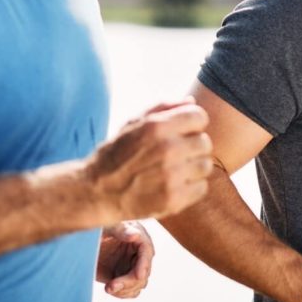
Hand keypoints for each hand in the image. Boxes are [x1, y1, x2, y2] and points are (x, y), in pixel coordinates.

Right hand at [85, 100, 212, 221]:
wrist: (96, 192)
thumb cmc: (116, 154)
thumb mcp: (132, 123)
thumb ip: (163, 108)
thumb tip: (191, 102)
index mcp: (156, 127)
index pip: (199, 116)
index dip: (193, 124)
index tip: (183, 132)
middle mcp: (166, 150)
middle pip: (205, 142)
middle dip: (193, 146)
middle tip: (178, 154)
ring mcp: (170, 176)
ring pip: (205, 165)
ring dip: (194, 167)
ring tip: (176, 170)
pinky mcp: (172, 200)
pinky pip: (201, 188)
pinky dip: (191, 188)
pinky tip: (175, 186)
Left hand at [97, 221, 153, 297]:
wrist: (83, 242)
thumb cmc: (96, 229)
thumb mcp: (107, 227)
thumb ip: (120, 230)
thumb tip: (135, 235)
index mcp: (138, 238)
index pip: (147, 252)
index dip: (144, 265)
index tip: (138, 276)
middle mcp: (139, 253)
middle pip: (144, 272)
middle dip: (129, 282)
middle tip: (110, 286)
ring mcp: (133, 266)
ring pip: (139, 284)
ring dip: (125, 290)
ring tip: (108, 288)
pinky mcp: (125, 277)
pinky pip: (131, 291)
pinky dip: (123, 293)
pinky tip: (109, 289)